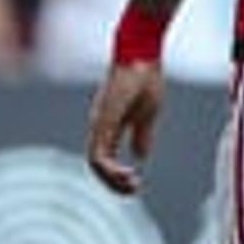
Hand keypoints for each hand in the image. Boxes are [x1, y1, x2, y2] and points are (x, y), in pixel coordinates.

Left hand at [84, 60, 166, 193]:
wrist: (142, 53)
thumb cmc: (145, 77)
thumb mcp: (148, 113)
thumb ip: (143, 134)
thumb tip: (140, 156)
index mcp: (110, 125)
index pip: (105, 158)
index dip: (117, 175)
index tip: (137, 182)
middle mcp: (100, 126)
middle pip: (97, 164)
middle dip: (113, 183)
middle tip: (134, 190)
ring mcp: (99, 123)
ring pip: (95, 162)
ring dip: (111, 180)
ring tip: (132, 185)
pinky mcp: (103, 120)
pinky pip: (98, 153)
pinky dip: (109, 169)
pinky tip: (127, 174)